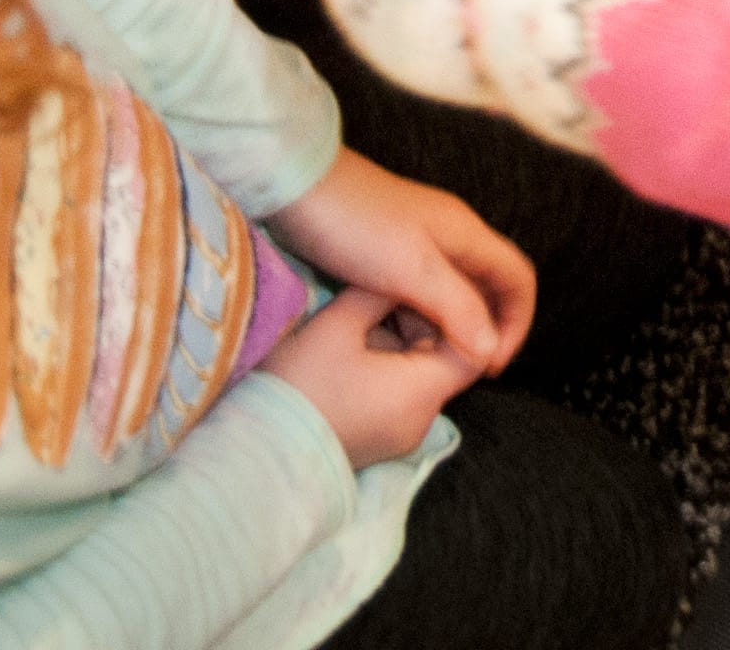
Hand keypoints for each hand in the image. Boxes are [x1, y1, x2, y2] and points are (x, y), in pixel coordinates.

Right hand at [261, 282, 479, 465]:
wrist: (255, 455)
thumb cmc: (299, 386)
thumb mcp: (337, 325)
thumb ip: (379, 292)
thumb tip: (402, 274)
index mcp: (422, 392)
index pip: (474, 348)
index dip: (458, 311)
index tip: (425, 285)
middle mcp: (422, 420)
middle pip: (444, 361)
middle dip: (420, 322)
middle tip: (385, 293)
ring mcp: (400, 436)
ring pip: (418, 376)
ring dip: (398, 343)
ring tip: (360, 316)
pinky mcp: (378, 441)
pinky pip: (398, 396)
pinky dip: (385, 368)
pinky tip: (350, 347)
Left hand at [266, 153, 534, 374]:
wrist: (294, 187)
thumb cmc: (355, 225)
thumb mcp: (411, 270)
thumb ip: (457, 307)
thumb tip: (490, 350)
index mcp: (465, 234)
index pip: (517, 279)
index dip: (516, 324)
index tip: (491, 366)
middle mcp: (449, 237)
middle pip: (485, 291)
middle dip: (477, 332)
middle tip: (454, 373)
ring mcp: (416, 245)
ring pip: (448, 296)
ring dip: (441, 330)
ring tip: (417, 362)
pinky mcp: (386, 254)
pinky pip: (416, 295)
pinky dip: (413, 320)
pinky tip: (390, 340)